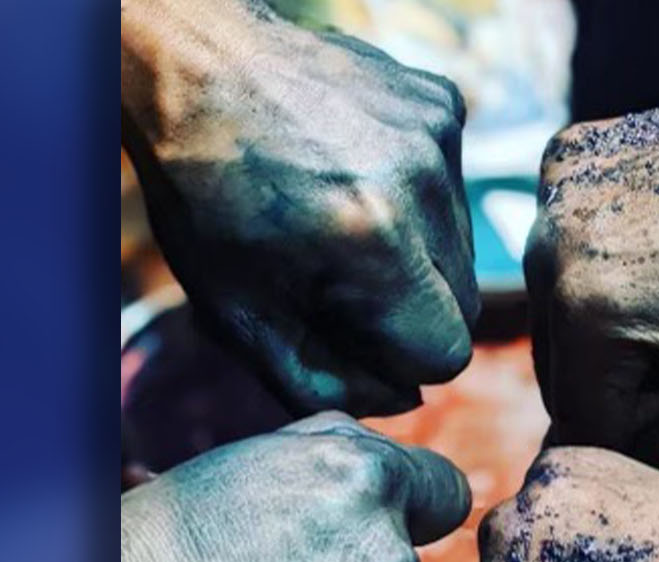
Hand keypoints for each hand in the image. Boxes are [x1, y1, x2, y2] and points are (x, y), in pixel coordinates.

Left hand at [122, 0, 478, 416]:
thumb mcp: (238, 314)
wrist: (194, 67)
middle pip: (464, 305)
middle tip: (341, 277)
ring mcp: (438, 137)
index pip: (447, 354)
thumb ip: (324, 379)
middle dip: (411, 308)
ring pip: (465, 248)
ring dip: (417, 254)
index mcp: (372, 246)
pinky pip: (456, 186)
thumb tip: (403, 397)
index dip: (397, 355)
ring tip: (346, 220)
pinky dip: (416, 195)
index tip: (351, 329)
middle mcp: (422, 187)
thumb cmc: (205, 198)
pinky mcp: (443, 103)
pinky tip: (358, 173)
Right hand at [525, 2, 658, 489]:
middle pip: (564, 368)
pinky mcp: (565, 158)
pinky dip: (606, 264)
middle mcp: (550, 248)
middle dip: (628, 380)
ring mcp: (552, 193)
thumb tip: (653, 491)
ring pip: (560, 311)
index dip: (649, 431)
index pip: (586, 423)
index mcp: (591, 310)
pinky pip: (566, 248)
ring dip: (614, 329)